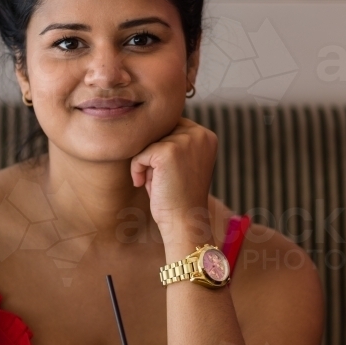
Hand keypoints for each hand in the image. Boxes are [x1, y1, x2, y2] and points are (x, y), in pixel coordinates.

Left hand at [130, 118, 217, 247]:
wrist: (185, 222)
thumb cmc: (179, 195)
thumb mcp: (183, 162)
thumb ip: (174, 140)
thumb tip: (148, 122)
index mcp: (207, 135)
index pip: (171, 126)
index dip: (163, 149)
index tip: (171, 174)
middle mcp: (200, 134)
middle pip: (158, 132)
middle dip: (154, 156)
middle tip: (164, 180)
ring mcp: (185, 141)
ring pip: (148, 143)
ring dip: (147, 165)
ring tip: (159, 183)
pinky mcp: (168, 151)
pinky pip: (139, 154)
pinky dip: (138, 170)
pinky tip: (147, 186)